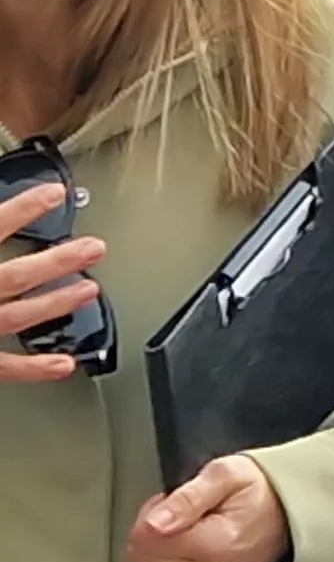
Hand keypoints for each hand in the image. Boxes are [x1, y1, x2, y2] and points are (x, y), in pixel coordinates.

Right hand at [0, 181, 104, 383]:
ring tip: (90, 289)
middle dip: (57, 261)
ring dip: (56, 303)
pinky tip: (65, 364)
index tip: (55, 193)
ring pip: (16, 316)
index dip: (22, 210)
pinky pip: (2, 366)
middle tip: (95, 247)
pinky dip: (34, 368)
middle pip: (14, 276)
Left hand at [129, 453, 288, 561]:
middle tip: (180, 522)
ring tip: (186, 543)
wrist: (291, 515)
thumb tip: (154, 523)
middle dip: (153, 538)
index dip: (151, 514)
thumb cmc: (258, 493)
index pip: (144, 538)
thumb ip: (187, 497)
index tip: (170, 506)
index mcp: (219, 542)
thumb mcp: (225, 474)